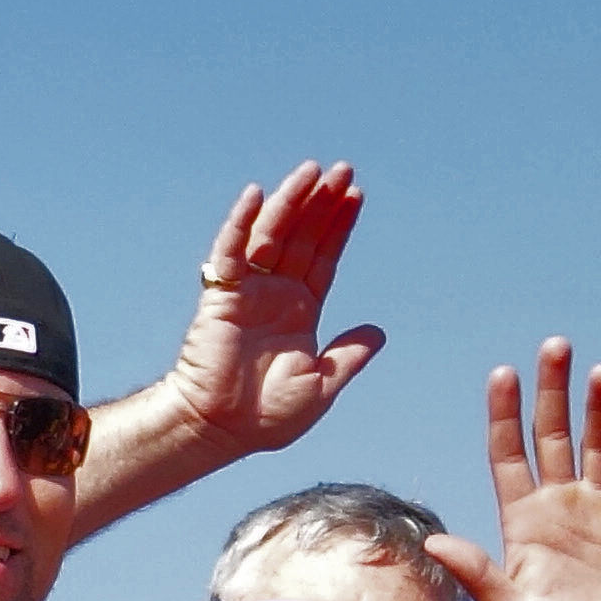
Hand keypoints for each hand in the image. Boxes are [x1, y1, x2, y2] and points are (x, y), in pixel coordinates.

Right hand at [155, 163, 385, 457]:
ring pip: (272, 236)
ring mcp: (248, 291)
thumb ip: (348, 355)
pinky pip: (230, 253)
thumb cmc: (268, 415)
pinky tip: (256, 195)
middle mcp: (276, 294)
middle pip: (302, 237)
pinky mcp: (221, 296)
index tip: (356, 195)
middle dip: (321, 204)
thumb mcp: (322, 384)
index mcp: (301, 310)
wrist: (221, 430)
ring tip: (311, 172)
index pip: (324, 257)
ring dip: (290, 203)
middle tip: (342, 170)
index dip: (339, 226)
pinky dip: (241, 223)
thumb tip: (379, 332)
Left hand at [424, 339, 600, 600]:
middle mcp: (559, 508)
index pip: (508, 456)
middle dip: (552, 393)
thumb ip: (478, 573)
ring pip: (599, 446)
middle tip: (555, 347)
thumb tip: (435, 541)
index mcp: (521, 523)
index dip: (504, 415)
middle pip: (553, 437)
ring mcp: (599, 513)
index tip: (502, 374)